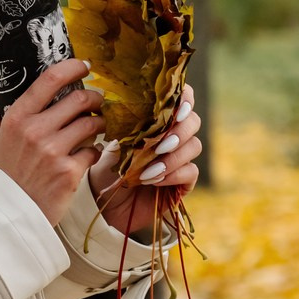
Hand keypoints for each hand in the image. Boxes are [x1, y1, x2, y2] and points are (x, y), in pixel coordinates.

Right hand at [0, 58, 106, 225]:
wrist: (9, 213)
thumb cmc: (0, 174)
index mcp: (17, 118)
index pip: (50, 80)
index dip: (73, 67)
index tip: (84, 66)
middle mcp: (36, 132)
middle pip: (79, 100)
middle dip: (94, 98)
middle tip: (96, 101)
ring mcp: (54, 152)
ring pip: (92, 124)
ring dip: (99, 123)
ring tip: (96, 126)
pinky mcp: (70, 172)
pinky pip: (94, 151)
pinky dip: (95, 150)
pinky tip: (89, 152)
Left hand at [86, 84, 201, 238]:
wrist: (104, 201)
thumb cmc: (107, 167)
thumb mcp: (115, 141)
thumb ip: (132, 122)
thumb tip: (139, 105)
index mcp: (159, 119)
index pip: (183, 98)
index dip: (185, 99)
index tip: (175, 110)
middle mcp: (174, 135)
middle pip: (194, 121)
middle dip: (178, 132)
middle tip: (159, 145)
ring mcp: (181, 158)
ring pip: (194, 146)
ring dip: (172, 156)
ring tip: (149, 168)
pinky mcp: (184, 182)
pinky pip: (191, 171)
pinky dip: (174, 174)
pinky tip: (154, 180)